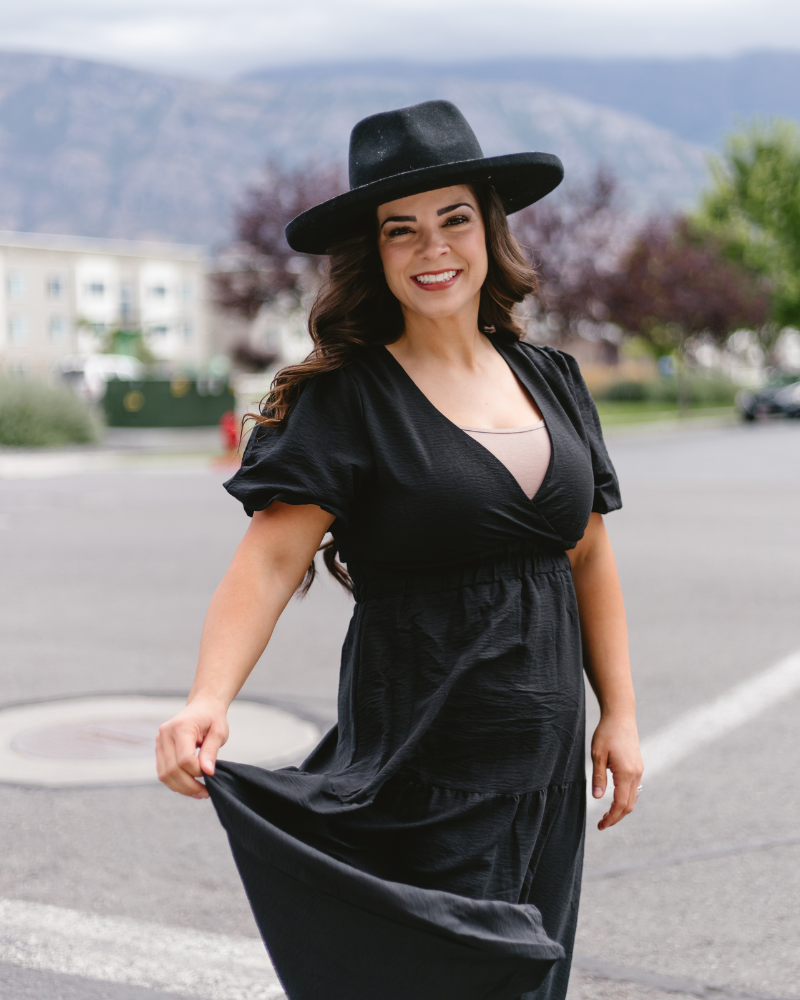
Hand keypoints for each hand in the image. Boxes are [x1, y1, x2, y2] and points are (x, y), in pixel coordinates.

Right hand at [156, 698, 228, 797]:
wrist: (203, 706)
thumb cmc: (213, 718)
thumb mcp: (219, 732)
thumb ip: (211, 752)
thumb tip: (208, 772)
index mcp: (181, 727)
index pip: (184, 759)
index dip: (197, 772)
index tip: (210, 775)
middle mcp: (165, 734)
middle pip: (172, 769)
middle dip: (189, 785)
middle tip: (205, 793)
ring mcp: (159, 741)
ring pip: (164, 774)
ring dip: (181, 787)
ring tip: (198, 793)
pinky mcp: (159, 748)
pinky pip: (163, 771)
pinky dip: (175, 782)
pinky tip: (189, 786)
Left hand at [590, 713, 643, 830]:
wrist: (621, 716)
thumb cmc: (606, 733)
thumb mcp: (597, 755)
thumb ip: (598, 777)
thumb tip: (598, 798)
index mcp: (626, 773)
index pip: (621, 804)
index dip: (611, 817)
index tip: (601, 826)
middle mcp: (636, 774)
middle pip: (629, 805)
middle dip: (616, 817)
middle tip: (602, 824)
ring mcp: (639, 770)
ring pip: (633, 798)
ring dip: (621, 809)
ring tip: (607, 815)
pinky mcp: (638, 766)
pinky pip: (634, 789)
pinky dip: (625, 799)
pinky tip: (614, 799)